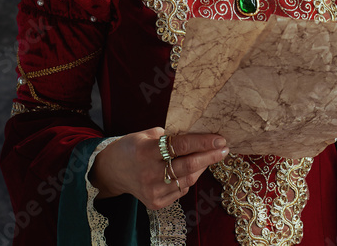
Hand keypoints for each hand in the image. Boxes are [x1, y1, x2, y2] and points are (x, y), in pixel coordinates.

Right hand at [89, 127, 228, 209]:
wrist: (112, 171)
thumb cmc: (132, 147)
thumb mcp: (146, 134)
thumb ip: (169, 136)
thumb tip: (197, 134)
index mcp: (145, 151)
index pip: (180, 146)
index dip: (202, 142)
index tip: (219, 139)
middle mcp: (149, 173)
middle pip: (188, 165)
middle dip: (210, 156)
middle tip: (224, 149)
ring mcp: (152, 190)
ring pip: (188, 180)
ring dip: (202, 167)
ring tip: (211, 156)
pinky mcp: (155, 202)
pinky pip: (181, 190)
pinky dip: (189, 179)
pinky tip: (192, 169)